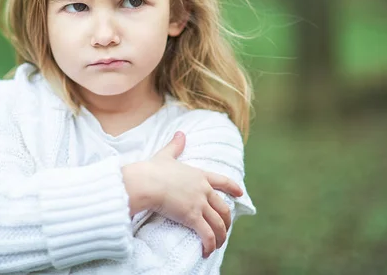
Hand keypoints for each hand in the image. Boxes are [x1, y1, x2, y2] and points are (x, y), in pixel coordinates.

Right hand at [148, 131, 242, 257]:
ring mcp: (199, 204)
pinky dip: (210, 244)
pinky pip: (207, 234)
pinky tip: (208, 252)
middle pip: (223, 207)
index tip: (240, 193)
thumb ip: (175, 145)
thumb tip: (180, 133)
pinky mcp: (192, 217)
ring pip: (219, 223)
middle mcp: (203, 190)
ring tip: (218, 245)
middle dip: (226, 220)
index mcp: (199, 175)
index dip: (233, 187)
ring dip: (221, 236)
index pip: (222, 181)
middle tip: (225, 228)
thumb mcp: (166, 155)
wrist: (146, 182)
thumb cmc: (152, 169)